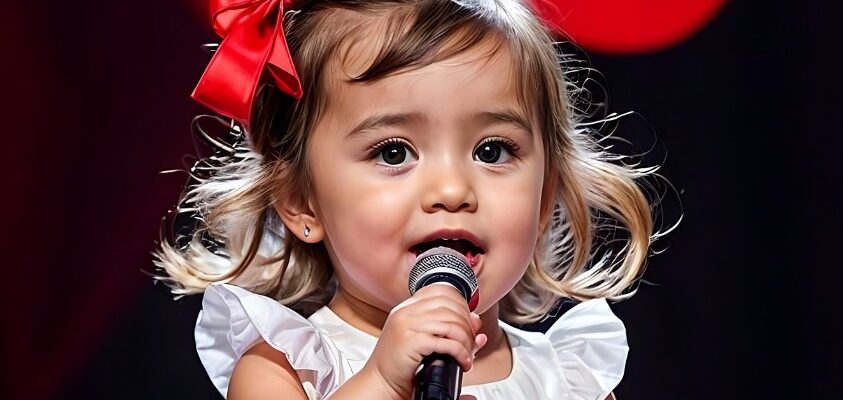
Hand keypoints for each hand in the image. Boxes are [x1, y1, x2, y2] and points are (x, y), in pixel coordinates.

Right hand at [361, 284, 487, 399]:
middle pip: (450, 307)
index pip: (441, 291)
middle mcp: (406, 313)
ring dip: (466, 341)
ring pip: (451, 324)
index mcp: (407, 308)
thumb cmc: (400, 364)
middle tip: (471, 342)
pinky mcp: (411, 342)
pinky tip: (463, 362)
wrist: (380, 383)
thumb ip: (449, 328)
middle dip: (467, 325)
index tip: (467, 321)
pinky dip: (461, 353)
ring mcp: (407, 326)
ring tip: (467, 355)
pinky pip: (447, 342)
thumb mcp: (425, 340)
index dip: (461, 304)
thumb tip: (476, 322)